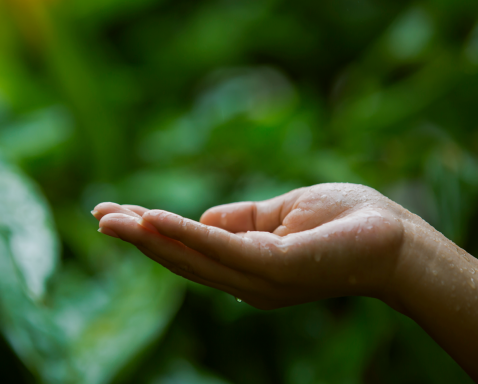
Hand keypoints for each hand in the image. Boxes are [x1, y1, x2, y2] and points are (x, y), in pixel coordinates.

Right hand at [92, 183, 405, 309]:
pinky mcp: (274, 268)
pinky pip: (220, 248)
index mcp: (244, 266)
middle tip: (97, 216)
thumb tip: (200, 216)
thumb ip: (238, 219)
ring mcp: (257, 279)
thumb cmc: (343, 221)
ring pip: (190, 257)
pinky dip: (184, 233)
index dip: (149, 232)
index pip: (187, 249)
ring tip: (109, 219)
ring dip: (147, 236)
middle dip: (136, 237)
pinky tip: (152, 220)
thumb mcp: (278, 214)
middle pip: (179, 258)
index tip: (112, 213)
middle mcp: (244, 281)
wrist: (397, 238)